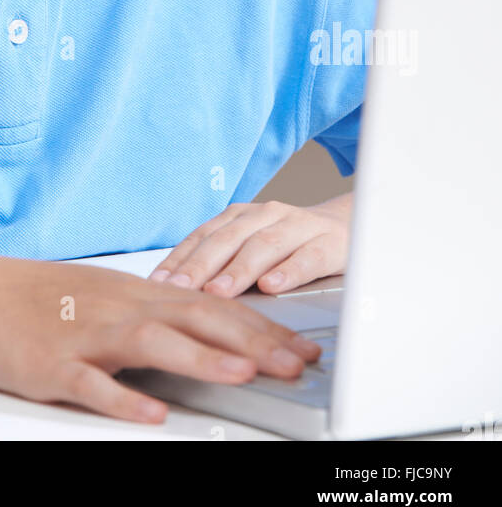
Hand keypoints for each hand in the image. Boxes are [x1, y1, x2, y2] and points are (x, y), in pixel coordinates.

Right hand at [0, 249, 321, 423]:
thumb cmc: (32, 299)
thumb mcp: (101, 297)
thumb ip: (150, 314)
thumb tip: (203, 333)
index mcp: (132, 292)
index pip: (209, 305)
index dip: (259, 326)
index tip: (299, 344)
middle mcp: (116, 307)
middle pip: (194, 319)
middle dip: (251, 342)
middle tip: (296, 362)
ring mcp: (84, 335)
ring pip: (151, 342)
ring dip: (201, 358)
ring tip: (244, 374)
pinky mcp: (50, 365)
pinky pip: (91, 384)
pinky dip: (123, 397)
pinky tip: (151, 412)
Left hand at [146, 196, 351, 296]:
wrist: (348, 227)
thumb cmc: (290, 244)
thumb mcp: (251, 247)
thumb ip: (221, 262)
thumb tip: (175, 290)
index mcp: (242, 215)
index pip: (203, 235)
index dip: (180, 259)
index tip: (158, 283)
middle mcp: (266, 214)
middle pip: (228, 239)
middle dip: (201, 266)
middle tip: (181, 290)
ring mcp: (298, 226)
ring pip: (264, 245)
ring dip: (239, 269)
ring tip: (219, 291)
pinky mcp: (329, 243)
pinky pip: (307, 257)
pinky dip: (288, 271)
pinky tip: (273, 286)